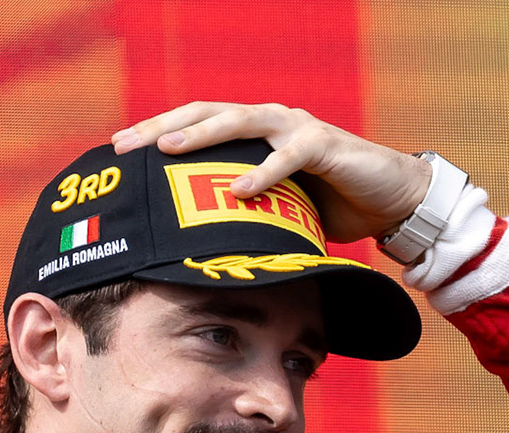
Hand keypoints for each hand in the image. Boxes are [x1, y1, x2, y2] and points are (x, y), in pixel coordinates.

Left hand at [112, 102, 430, 244]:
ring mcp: (296, 129)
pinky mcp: (324, 146)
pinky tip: (240, 189)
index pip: (196, 122)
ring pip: (241, 121)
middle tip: (127, 144)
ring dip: (203, 134)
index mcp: (252, 133)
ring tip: (169, 149)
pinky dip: (264, 172)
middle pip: (206, 112)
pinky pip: (289, 155)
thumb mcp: (275, 209)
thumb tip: (193, 244)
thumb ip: (240, 212)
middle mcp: (269, 121)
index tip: (118, 149)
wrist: (391, 199)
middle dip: (163, 127)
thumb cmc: (330, 204)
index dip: (157, 131)